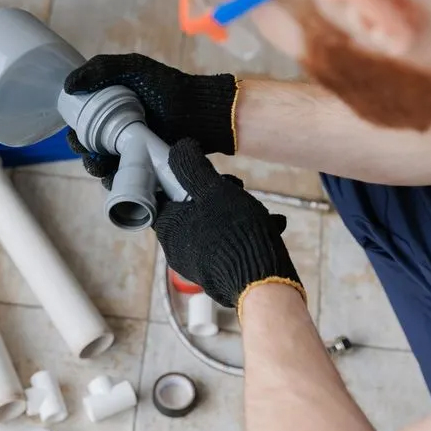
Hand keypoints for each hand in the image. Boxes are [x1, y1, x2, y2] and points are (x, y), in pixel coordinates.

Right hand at [65, 53, 237, 188]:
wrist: (199, 111)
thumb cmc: (167, 87)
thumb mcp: (133, 69)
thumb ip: (100, 69)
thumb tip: (68, 87)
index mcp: (109, 110)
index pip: (83, 125)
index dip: (75, 132)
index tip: (76, 135)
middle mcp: (117, 132)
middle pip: (89, 148)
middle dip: (83, 153)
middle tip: (90, 152)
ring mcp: (131, 152)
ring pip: (104, 167)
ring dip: (96, 170)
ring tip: (102, 167)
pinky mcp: (145, 169)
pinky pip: (124, 180)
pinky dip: (116, 183)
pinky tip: (116, 179)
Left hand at [155, 138, 304, 309]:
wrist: (263, 283)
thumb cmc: (234, 234)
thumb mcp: (213, 190)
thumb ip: (193, 168)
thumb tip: (179, 148)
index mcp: (169, 227)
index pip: (160, 195)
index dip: (178, 177)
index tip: (199, 170)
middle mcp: (178, 248)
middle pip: (191, 208)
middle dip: (216, 193)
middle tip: (235, 188)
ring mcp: (199, 262)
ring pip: (214, 224)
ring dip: (237, 211)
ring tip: (257, 209)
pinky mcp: (220, 272)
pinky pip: (229, 243)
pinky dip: (247, 231)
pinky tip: (270, 226)